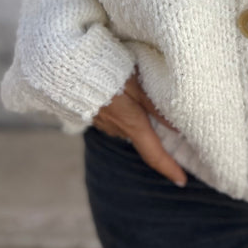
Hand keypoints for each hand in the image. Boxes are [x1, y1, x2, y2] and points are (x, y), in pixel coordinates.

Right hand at [92, 68, 187, 185]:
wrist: (66, 67)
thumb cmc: (106, 71)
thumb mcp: (137, 84)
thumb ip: (156, 106)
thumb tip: (177, 129)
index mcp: (131, 123)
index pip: (154, 154)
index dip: (169, 168)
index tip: (182, 181)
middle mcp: (116, 129)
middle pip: (142, 139)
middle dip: (155, 138)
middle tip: (175, 135)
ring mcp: (102, 123)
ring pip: (128, 126)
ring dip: (138, 120)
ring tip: (146, 105)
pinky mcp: (93, 113)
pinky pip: (115, 118)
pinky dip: (125, 112)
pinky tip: (125, 98)